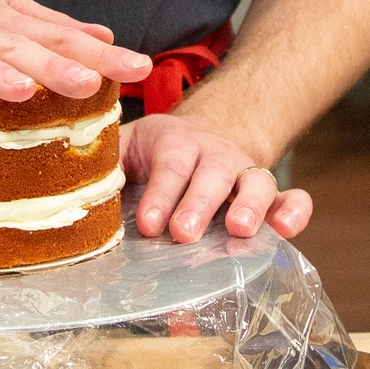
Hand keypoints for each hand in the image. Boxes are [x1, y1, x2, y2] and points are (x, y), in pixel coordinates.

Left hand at [123, 112, 312, 243]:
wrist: (202, 135)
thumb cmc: (155, 152)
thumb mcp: (126, 146)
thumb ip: (104, 165)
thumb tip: (74, 189)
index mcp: (176, 143)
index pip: (170, 166)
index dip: (160, 194)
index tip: (145, 224)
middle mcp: (215, 156)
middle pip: (212, 174)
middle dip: (198, 204)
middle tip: (183, 233)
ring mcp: (246, 174)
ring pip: (257, 182)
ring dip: (251, 206)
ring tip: (239, 230)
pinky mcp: (269, 195)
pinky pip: (290, 197)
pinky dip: (294, 211)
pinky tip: (288, 231)